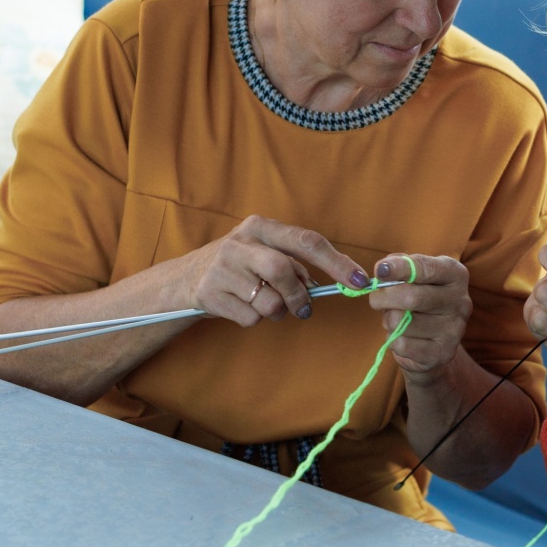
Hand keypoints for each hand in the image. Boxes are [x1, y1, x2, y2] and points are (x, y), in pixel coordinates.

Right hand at [171, 215, 367, 326]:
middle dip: (299, 296)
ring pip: (269, 301)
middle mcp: (240, 242)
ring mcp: (222, 268)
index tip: (359, 280)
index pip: (307, 241)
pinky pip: (251, 317)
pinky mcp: (210, 293)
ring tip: (265, 304)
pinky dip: (255, 319)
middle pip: (284, 271)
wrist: (187, 277)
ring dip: (277, 311)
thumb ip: (295, 264)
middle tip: (303, 308)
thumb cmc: (241, 266)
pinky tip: (242, 307)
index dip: (337, 262)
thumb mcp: (265, 253)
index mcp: (261, 227)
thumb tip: (327, 285)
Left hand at [367, 254, 471, 380]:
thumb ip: (397, 266)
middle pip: (411, 297)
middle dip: (383, 298)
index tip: (379, 270)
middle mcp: (460, 301)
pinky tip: (403, 337)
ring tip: (397, 320)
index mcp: (455, 275)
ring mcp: (454, 330)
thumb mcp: (412, 277)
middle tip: (376, 299)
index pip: (426, 268)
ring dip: (388, 321)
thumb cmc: (419, 301)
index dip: (400, 268)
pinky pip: (401, 344)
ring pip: (400, 322)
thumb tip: (382, 270)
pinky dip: (393, 340)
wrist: (435, 342)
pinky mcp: (442, 353)